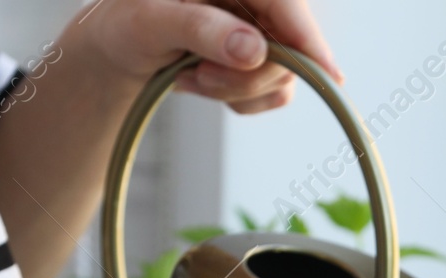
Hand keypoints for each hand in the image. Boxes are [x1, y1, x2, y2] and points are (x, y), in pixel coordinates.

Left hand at [70, 0, 341, 114]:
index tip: (329, 74)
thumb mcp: (149, 22)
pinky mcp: (258, 54)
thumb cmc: (123, 24)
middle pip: (290, 43)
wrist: (116, 47)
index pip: (284, 2)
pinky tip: (205, 80)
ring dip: (237, 89)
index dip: (307, 37)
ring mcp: (258, 26)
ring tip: (192, 76)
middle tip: (203, 78)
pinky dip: (240, 99)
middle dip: (248, 75)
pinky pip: (274, 91)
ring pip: (283, 73)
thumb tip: (253, 50)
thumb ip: (200, 30)